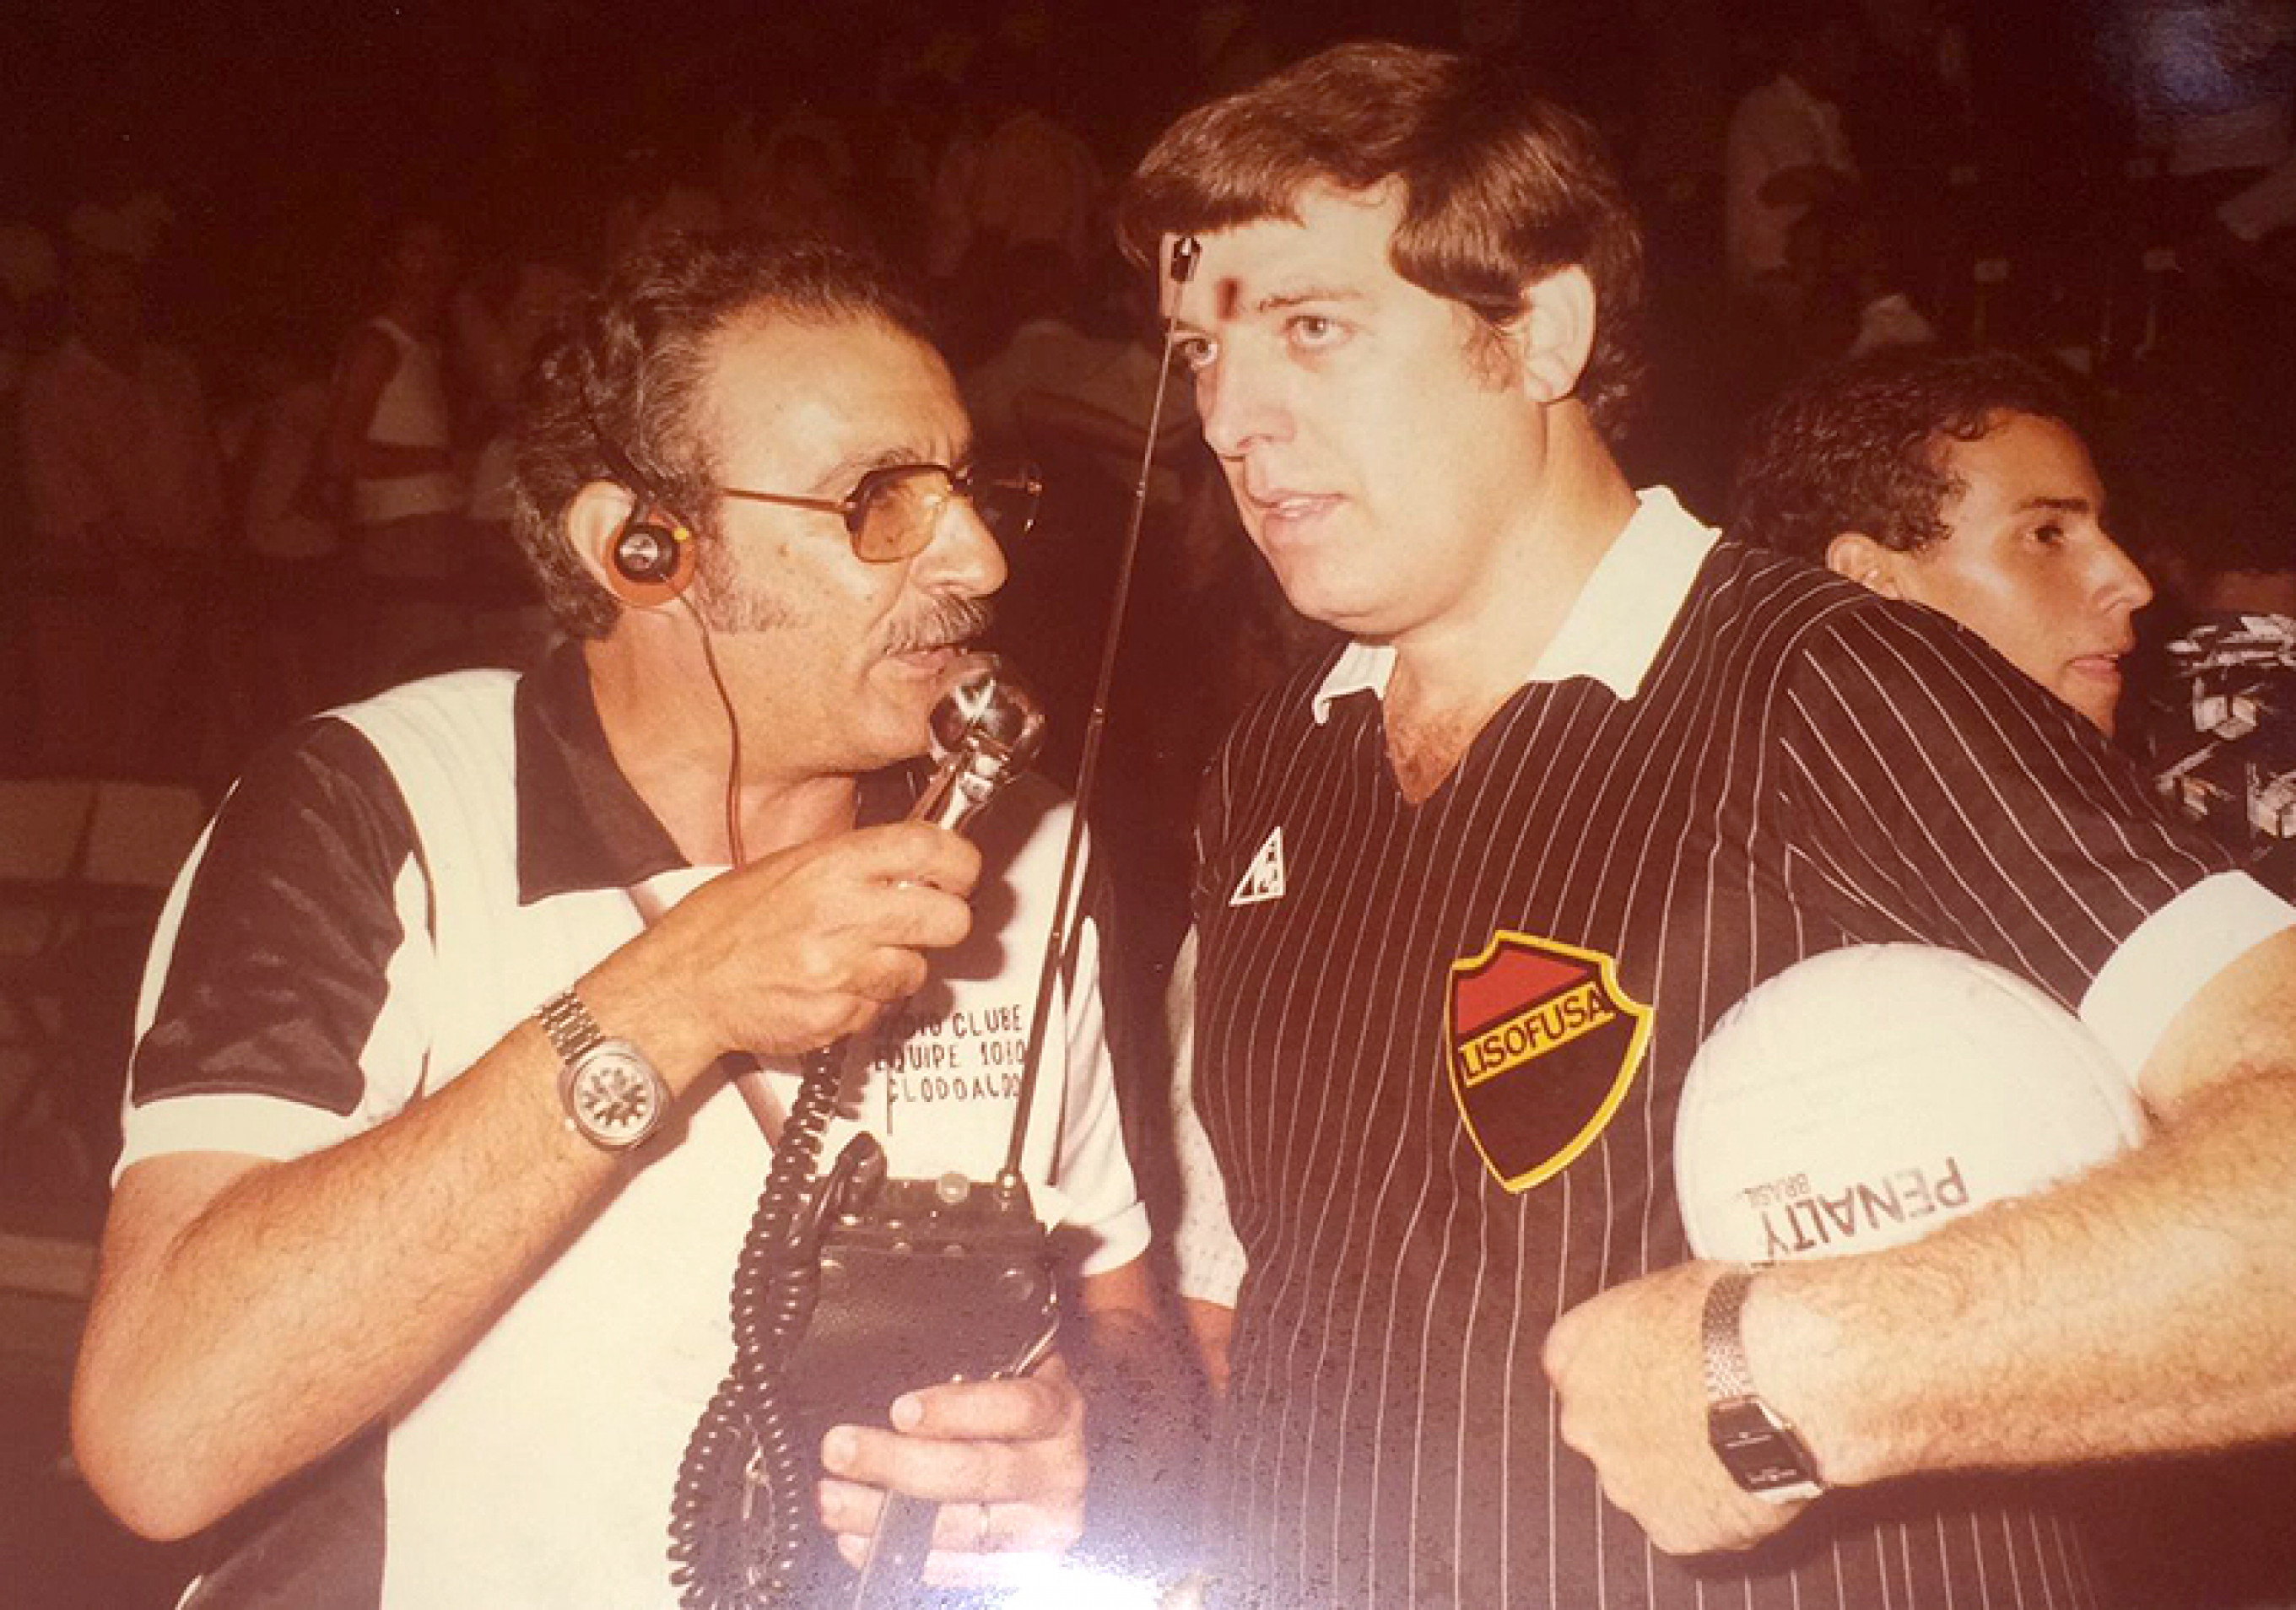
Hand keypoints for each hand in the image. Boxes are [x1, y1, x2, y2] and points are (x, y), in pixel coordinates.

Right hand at [645, 822, 982, 1060]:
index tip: (962, 872)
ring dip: (901, 967)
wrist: (685, 985)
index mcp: (832, 867)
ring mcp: (841, 969)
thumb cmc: (726, 925)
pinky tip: (833, 986)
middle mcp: (842, 914)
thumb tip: (910, 862)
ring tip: (862, 958)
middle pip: (949, 918)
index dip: (961, 862)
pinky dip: (864, 1002)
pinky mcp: (836, 1015)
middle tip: (930, 920)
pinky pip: (879, 1010)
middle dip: (947, 921)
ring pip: (918, 970)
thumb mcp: (788, 867)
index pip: (929, 850)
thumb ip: (852, 863)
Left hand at [815, 1353, 1087, 1586]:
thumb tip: (890, 1357)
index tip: (900, 1410)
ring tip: (834, 1498)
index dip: (958, 1410)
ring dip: (884, 1517)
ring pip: (959, 1528)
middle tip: (842, 1448)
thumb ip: (969, 1364)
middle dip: (900, 1463)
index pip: (1016, 1408)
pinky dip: (899, 1557)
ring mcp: (1041, 1527)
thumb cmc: (1012, 1403)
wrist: (1050, 1461)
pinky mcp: (1018, 1569)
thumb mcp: (1006, 1368)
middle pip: (980, 1472)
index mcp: (1058, 1412)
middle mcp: (1060, 1472)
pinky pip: (953, 1571)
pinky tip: (857, 1538)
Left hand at [1543, 1262, 1811, 1554]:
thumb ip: (1642, 1322)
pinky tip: (1751, 1478)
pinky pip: (1690, 1522)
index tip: (1660, 1369)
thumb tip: (1662, 1325)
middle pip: (1606, 1430)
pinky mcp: (1669, 1529)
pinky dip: (1716, 1509)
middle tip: (1703, 1411)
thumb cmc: (1728, 1317)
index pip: (1579, 1368)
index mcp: (1571, 1355)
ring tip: (1738, 1444)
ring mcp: (1622, 1482)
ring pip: (1646, 1482)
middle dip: (1645, 1425)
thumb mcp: (1668, 1287)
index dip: (1625, 1371)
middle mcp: (1582, 1424)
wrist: (1776, 1375)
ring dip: (1680, 1470)